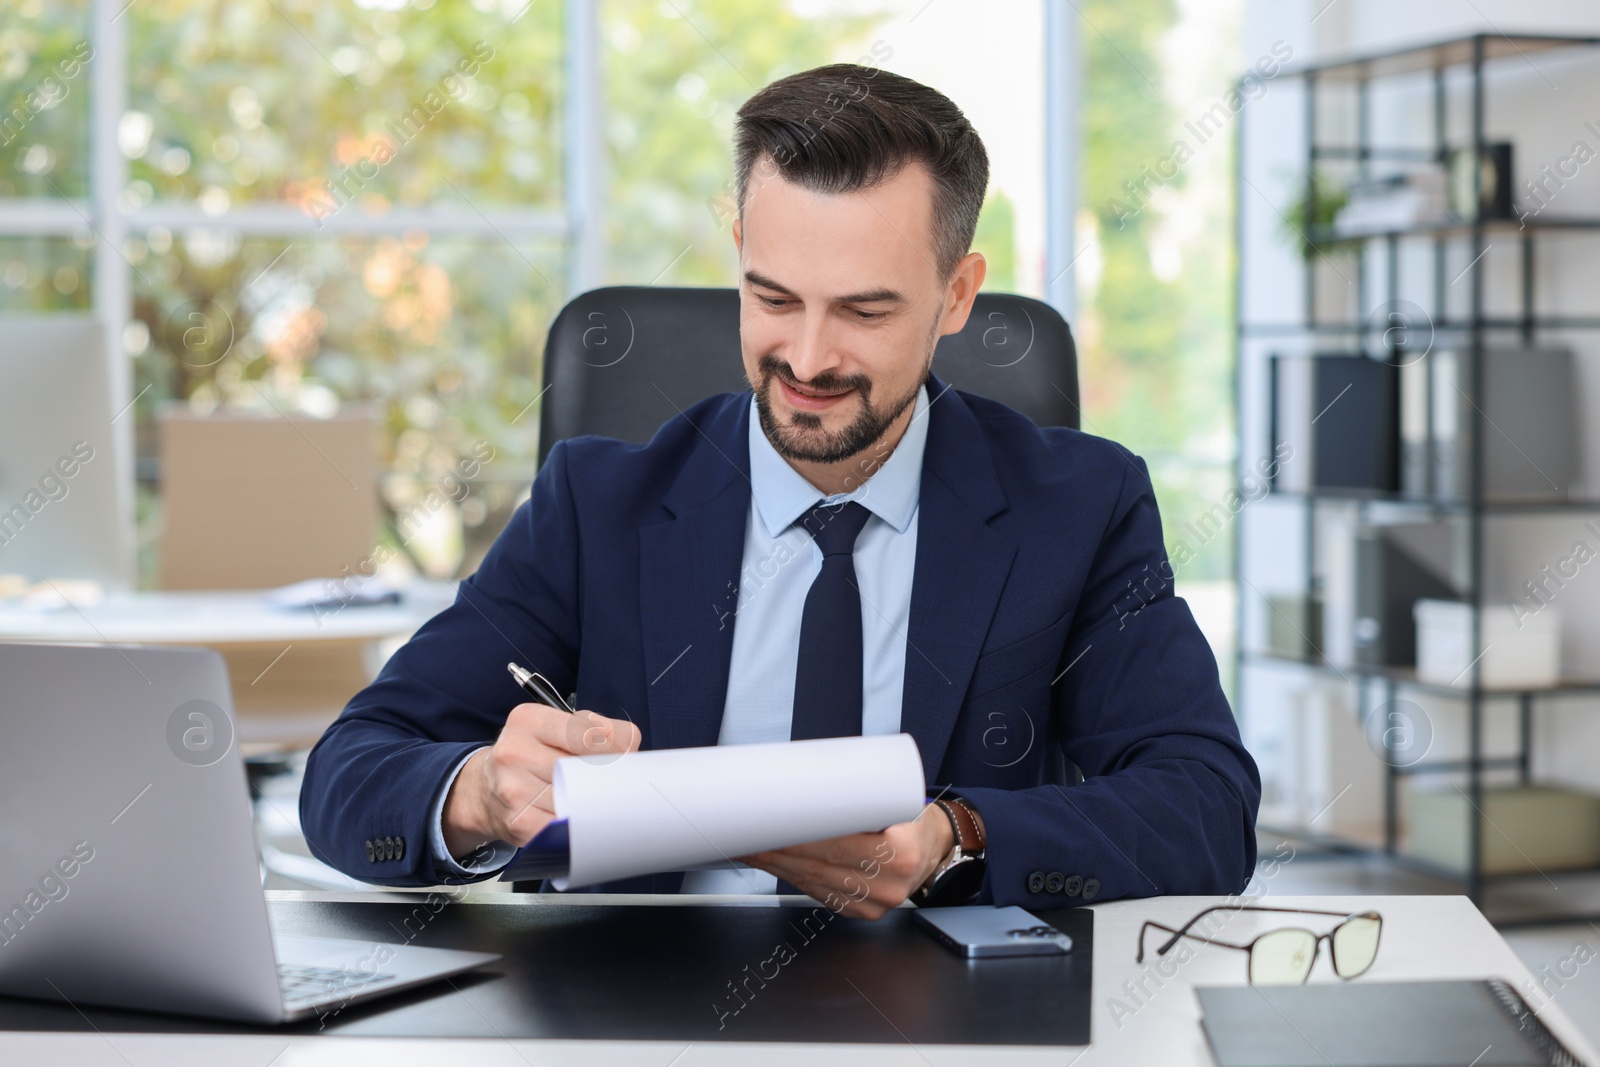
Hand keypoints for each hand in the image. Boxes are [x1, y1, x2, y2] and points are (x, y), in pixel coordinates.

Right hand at [441, 702, 640, 858]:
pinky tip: (577, 818)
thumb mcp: (556, 728)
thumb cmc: (531, 755)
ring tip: (592, 799)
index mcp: (528, 720)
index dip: (618, 749)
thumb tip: (631, 751)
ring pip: (580, 799)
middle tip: (615, 783)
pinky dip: (580, 825)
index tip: (625, 759)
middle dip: (608, 778)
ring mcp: (513, 789)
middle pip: (587, 769)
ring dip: (595, 804)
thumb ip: (596, 729)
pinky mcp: (519, 823)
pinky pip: (567, 827)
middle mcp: (515, 752)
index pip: (590, 733)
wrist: (485, 792)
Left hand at [740, 803, 955, 919]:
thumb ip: (856, 799)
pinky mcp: (859, 911)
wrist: (933, 847)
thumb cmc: (909, 817)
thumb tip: (802, 784)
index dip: (796, 836)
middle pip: (818, 865)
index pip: (835, 844)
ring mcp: (873, 904)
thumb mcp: (893, 800)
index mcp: (899, 852)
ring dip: (777, 864)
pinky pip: (817, 894)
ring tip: (751, 845)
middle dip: (777, 848)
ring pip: (812, 882)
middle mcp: (888, 885)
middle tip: (748, 831)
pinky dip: (791, 877)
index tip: (769, 823)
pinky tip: (773, 863)